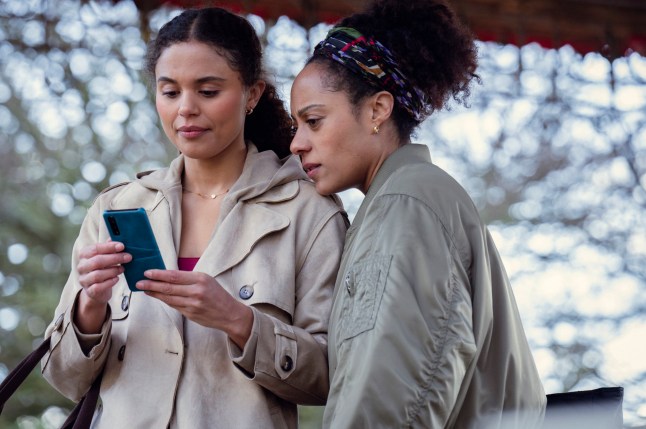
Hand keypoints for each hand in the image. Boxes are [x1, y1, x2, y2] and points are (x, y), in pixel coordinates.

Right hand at [75, 241, 131, 332]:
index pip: (95, 249)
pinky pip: (99, 286)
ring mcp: (84, 280)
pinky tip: (116, 278)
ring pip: (97, 274)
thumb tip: (119, 235)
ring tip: (123, 269)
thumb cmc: (104, 269)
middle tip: (128, 257)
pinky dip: (110, 282)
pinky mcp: (90, 291)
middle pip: (97, 261)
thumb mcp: (106, 256)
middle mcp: (81, 267)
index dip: (109, 247)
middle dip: (115, 258)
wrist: (98, 290)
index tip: (122, 246)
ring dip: (113, 270)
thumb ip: (110, 247)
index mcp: (84, 255)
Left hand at [137, 270, 253, 347]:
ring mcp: (193, 304)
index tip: (147, 272)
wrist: (230, 314)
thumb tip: (168, 276)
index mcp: (200, 279)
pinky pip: (174, 306)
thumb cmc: (218, 295)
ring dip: (154, 294)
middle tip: (139, 282)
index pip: (174, 276)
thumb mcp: (207, 280)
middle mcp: (196, 291)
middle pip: (168, 287)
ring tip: (145, 289)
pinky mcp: (190, 314)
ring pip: (168, 298)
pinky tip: (157, 297)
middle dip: (151, 284)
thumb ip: (189, 279)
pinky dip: (164, 301)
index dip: (159, 274)